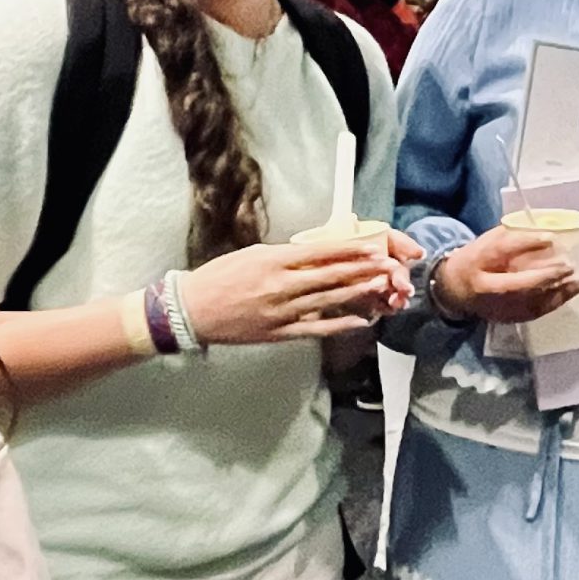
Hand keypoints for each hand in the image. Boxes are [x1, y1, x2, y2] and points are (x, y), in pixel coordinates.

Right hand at [179, 232, 418, 345]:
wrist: (191, 310)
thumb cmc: (218, 278)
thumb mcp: (251, 255)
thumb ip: (284, 256)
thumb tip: (313, 254)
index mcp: (272, 261)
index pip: (319, 253)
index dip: (349, 251)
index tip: (372, 247)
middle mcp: (280, 285)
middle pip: (329, 276)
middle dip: (361, 270)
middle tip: (387, 265)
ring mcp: (281, 311)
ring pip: (327, 301)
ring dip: (357, 294)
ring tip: (380, 287)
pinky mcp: (279, 332)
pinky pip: (316, 328)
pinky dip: (339, 325)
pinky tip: (360, 321)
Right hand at [430, 222, 578, 325]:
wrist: (454, 292)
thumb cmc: (476, 261)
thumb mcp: (486, 243)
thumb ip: (510, 239)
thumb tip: (545, 232)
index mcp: (475, 261)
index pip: (500, 250)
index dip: (526, 243)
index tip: (550, 238)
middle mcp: (484, 287)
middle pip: (516, 284)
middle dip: (545, 276)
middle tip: (568, 266)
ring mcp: (495, 306)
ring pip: (530, 302)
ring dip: (558, 291)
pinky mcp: (507, 317)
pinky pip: (536, 311)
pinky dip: (557, 301)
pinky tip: (573, 290)